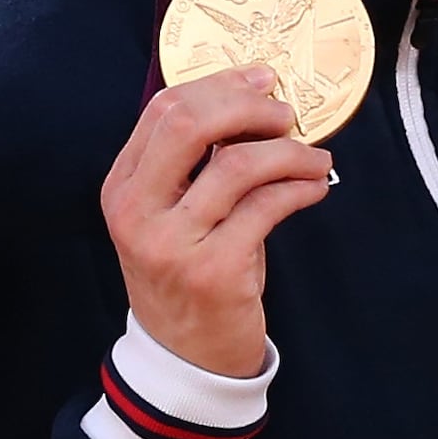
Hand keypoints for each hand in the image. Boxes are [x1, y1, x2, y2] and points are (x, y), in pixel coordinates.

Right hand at [104, 70, 334, 379]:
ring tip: (314, 158)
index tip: (262, 80)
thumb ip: (193, 162)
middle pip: (190, 123)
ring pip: (238, 164)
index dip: (220, 84)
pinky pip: (267, 207)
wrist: (187, 358)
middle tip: (286, 115)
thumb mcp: (172, 215)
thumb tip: (253, 94)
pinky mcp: (214, 270)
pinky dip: (301, 189)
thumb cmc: (187, 273)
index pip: (164, 110)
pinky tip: (315, 188)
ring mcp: (172, 243)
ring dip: (289, 152)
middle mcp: (137, 212)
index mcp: (122, 188)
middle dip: (248, 106)